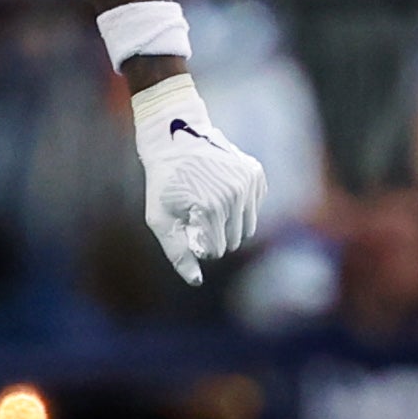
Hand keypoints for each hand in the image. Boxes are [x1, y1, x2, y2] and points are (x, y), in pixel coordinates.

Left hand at [130, 73, 265, 284]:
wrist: (175, 136)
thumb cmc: (163, 182)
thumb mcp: (160, 219)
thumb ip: (177, 253)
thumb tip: (196, 282)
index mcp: (211, 209)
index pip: (215, 252)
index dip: (197, 244)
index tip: (185, 224)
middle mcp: (235, 196)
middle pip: (233, 242)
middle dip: (213, 235)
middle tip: (194, 212)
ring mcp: (249, 183)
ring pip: (247, 229)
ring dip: (228, 224)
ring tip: (206, 203)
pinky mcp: (257, 174)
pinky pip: (254, 208)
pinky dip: (239, 207)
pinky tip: (219, 189)